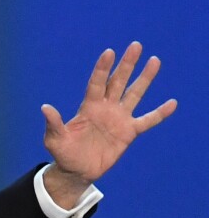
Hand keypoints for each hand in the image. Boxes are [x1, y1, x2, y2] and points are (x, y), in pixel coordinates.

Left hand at [41, 42, 176, 206]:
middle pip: (118, 82)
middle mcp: (106, 107)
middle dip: (126, 65)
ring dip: (145, 79)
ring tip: (154, 61)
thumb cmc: (64, 153)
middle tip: (136, 46)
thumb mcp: (55, 140)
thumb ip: (53, 124)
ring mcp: (119, 118)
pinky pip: (147, 121)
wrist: (76, 171)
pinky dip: (159, 114)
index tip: (109, 53)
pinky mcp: (128, 132)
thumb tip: (44, 108)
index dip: (102, 69)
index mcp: (89, 106)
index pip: (97, 83)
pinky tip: (172, 103)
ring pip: (134, 94)